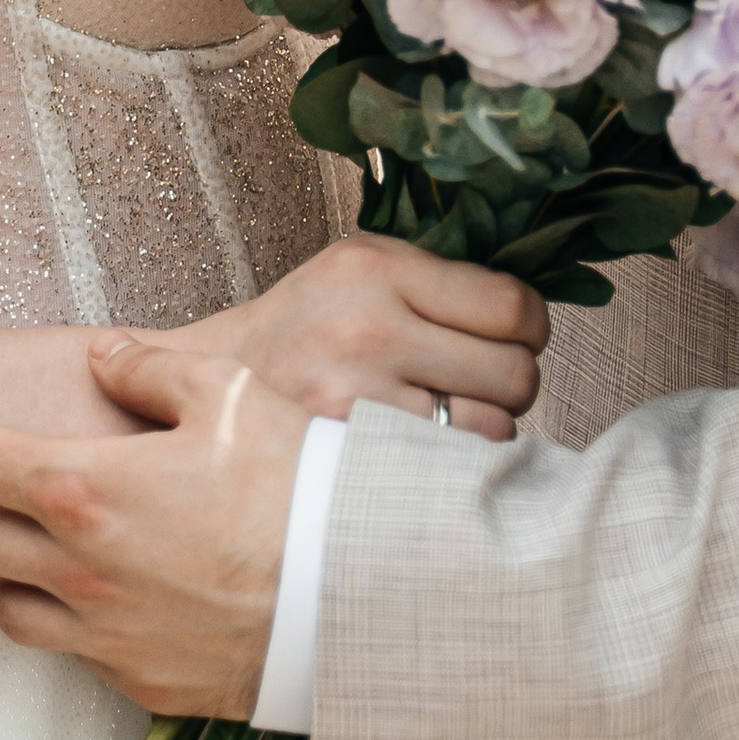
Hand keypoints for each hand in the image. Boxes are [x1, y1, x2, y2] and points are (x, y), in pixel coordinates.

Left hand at [0, 339, 299, 716]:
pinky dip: (49, 615)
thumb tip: (103, 358)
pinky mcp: (138, 680)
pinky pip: (68, 645)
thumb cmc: (294, 482)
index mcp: (85, 486)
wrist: (356, 601)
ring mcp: (103, 632)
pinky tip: (59, 595)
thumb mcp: (224, 390)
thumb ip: (148, 368)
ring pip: (3, 604)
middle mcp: (76, 567)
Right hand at [163, 231, 545, 442]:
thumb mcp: (358, 267)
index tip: (519, 333)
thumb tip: (530, 307)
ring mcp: (360, 403)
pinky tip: (427, 451)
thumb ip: (436, 277)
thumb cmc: (303, 326)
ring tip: (450, 415)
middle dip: (514, 379)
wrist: (207, 388)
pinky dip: (452, 467)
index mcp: (377, 268)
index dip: (531, 326)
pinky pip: (449, 472)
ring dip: (485, 428)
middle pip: (515, 374)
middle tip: (486, 379)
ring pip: (492, 432)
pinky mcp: (349, 461)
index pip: (512, 305)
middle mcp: (370, 329)